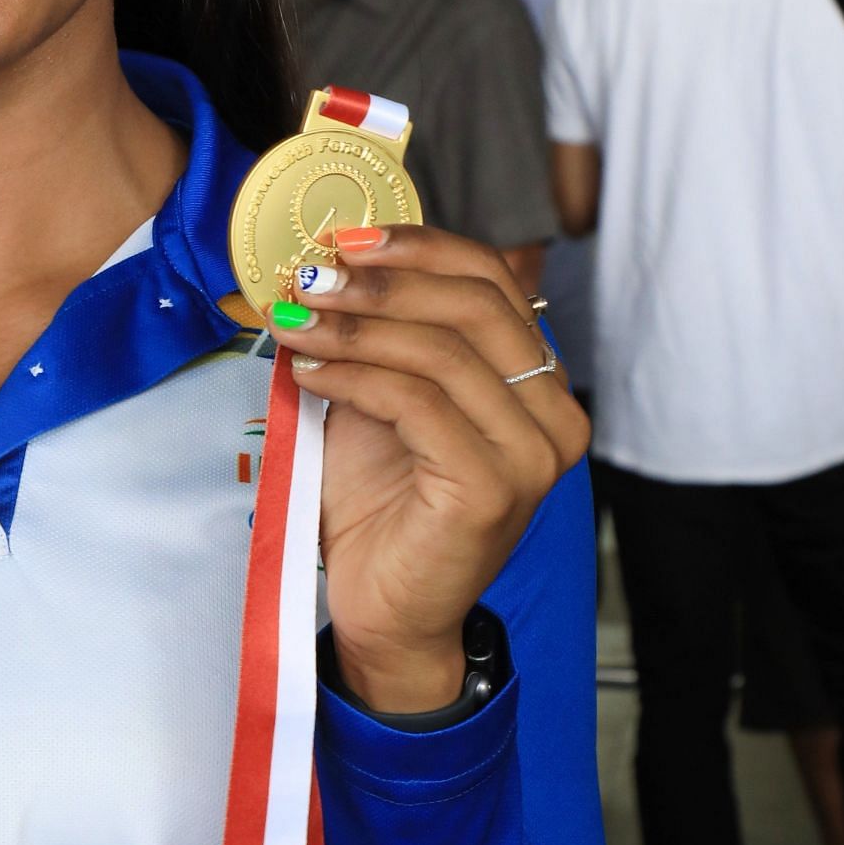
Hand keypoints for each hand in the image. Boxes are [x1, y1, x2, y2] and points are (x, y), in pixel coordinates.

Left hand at [275, 226, 587, 713]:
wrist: (383, 606)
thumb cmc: (381, 500)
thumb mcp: (380, 394)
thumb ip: (380, 333)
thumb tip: (326, 260)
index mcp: (537, 379)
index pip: (490, 279)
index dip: (417, 247)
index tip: (344, 238)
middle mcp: (552, 414)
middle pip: (472, 304)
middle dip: (380, 282)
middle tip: (309, 277)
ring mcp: (531, 454)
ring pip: (441, 351)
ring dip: (353, 326)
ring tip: (291, 321)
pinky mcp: (492, 489)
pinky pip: (416, 402)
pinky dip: (353, 374)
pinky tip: (307, 369)